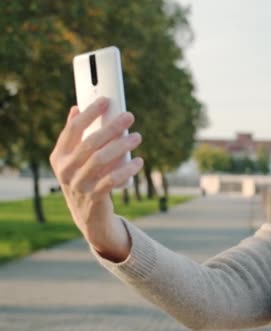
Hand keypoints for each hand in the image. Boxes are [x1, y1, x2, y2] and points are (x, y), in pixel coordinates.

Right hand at [49, 97, 142, 260]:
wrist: (88, 216)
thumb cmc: (85, 179)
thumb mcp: (75, 160)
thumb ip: (76, 137)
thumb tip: (76, 108)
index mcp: (58, 157)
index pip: (72, 129)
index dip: (89, 113)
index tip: (106, 100)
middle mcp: (65, 170)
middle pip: (90, 143)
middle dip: (111, 127)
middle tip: (129, 116)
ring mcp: (78, 185)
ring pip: (101, 160)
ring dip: (121, 146)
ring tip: (137, 136)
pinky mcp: (93, 198)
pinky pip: (112, 180)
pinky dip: (127, 169)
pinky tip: (138, 161)